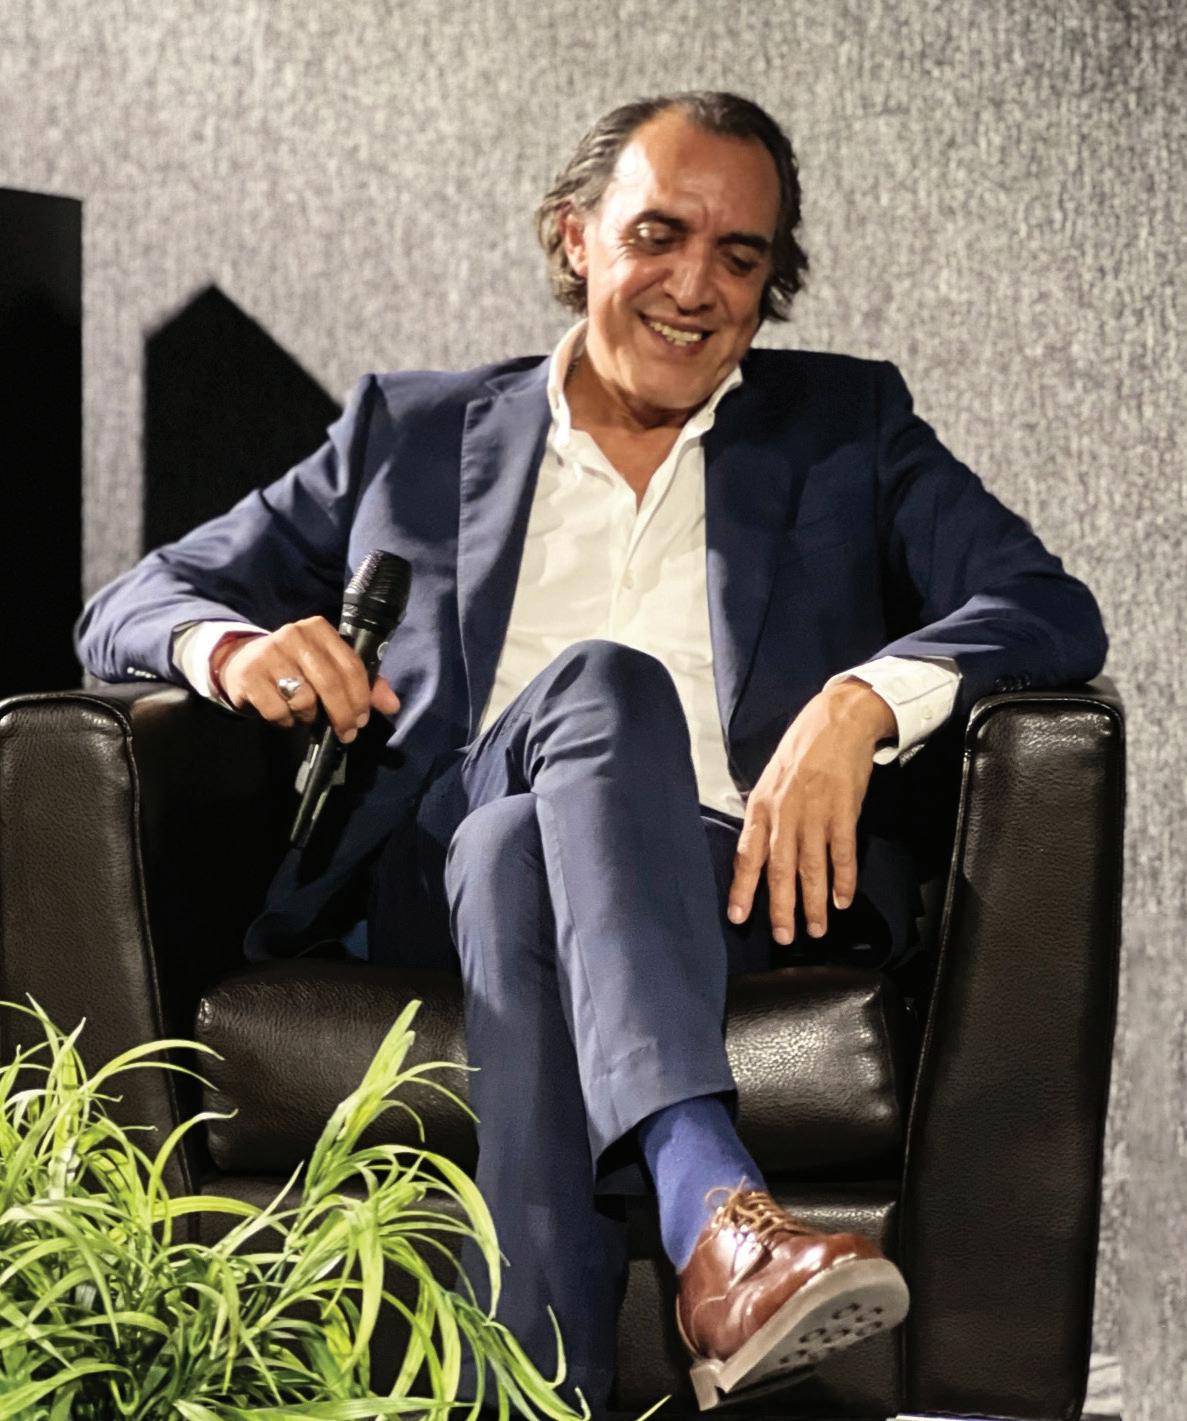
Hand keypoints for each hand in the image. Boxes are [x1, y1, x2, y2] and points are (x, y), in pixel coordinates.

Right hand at [212, 617, 399, 741]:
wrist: (241, 663)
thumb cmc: (295, 667)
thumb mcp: (328, 667)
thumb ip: (362, 683)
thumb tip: (393, 704)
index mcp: (319, 629)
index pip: (351, 665)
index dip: (361, 697)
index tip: (363, 719)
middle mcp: (294, 635)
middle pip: (330, 684)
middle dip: (343, 715)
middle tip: (347, 733)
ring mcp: (269, 654)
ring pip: (304, 700)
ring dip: (309, 716)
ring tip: (305, 713)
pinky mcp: (249, 676)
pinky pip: (278, 711)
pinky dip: (286, 720)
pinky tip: (284, 713)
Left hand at [727, 679, 895, 943]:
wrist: (838, 720)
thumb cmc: (801, 750)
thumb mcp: (770, 778)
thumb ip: (764, 815)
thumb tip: (754, 849)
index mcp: (761, 805)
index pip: (747, 854)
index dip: (742, 888)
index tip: (737, 917)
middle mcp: (785, 812)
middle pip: (779, 869)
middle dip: (781, 907)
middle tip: (783, 937)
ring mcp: (815, 812)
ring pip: (812, 867)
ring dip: (815, 902)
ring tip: (817, 929)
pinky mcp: (844, 810)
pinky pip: (842, 852)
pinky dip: (843, 879)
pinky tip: (843, 900)